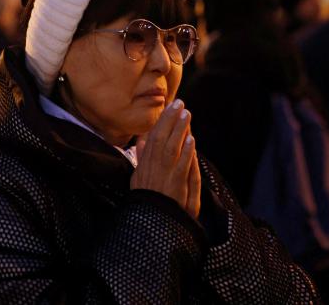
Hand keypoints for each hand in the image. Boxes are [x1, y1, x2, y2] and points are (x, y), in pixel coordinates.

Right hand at [131, 99, 200, 218]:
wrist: (152, 224)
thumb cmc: (146, 201)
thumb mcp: (138, 179)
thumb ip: (141, 158)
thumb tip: (142, 140)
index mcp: (144, 166)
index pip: (153, 139)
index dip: (161, 121)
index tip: (169, 107)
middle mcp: (153, 169)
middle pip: (161, 139)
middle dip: (170, 120)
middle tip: (179, 103)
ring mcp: (165, 177)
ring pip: (172, 149)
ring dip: (179, 130)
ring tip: (186, 114)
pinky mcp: (176, 187)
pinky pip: (181, 167)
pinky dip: (186, 153)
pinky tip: (191, 139)